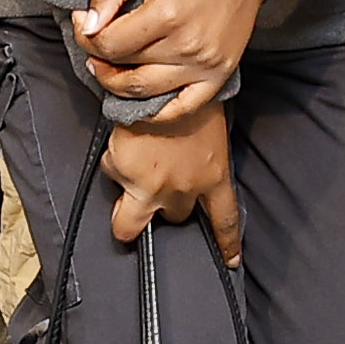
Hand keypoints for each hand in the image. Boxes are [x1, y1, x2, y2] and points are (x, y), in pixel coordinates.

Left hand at [80, 0, 262, 105]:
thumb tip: (90, 24)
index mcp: (166, 15)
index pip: (109, 45)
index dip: (86, 36)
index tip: (85, 22)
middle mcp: (186, 46)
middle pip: (124, 70)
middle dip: (99, 58)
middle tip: (95, 42)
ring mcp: (205, 64)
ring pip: (145, 92)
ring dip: (118, 84)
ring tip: (110, 67)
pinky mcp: (220, 73)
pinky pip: (182, 107)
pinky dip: (157, 111)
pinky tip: (141, 100)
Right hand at [102, 96, 240, 262]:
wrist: (161, 83)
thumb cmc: (191, 101)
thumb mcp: (212, 135)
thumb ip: (203, 162)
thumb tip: (195, 171)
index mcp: (213, 178)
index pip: (225, 220)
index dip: (227, 244)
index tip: (230, 260)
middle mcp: (182, 190)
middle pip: (176, 218)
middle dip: (169, 203)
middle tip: (163, 177)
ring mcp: (150, 187)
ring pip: (131, 221)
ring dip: (131, 207)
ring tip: (133, 173)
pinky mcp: (124, 174)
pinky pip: (114, 174)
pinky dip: (116, 162)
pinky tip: (125, 142)